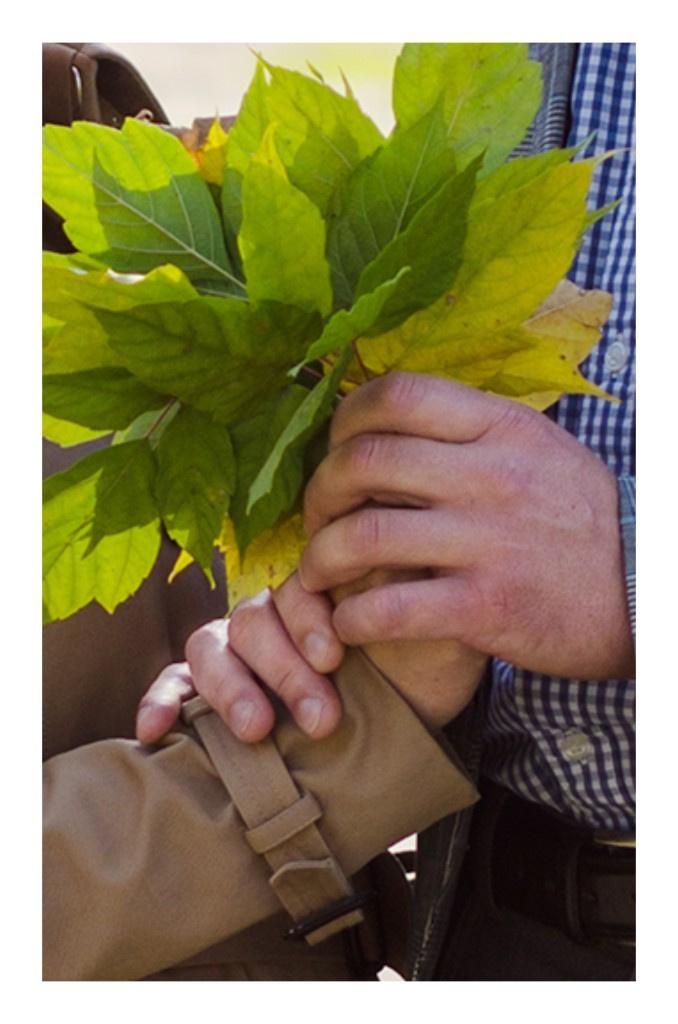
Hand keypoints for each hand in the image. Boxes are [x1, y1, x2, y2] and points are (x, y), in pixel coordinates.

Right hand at [136, 568, 486, 742]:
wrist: (418, 731)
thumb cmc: (428, 677)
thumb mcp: (442, 637)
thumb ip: (422, 599)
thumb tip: (400, 557)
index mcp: (326, 590)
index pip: (295, 588)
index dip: (307, 620)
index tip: (335, 658)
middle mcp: (278, 614)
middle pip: (252, 620)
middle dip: (282, 669)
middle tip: (320, 717)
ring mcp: (244, 652)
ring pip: (210, 645)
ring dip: (230, 687)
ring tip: (259, 730)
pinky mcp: (217, 692)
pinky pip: (174, 681)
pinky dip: (161, 699)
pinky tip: (158, 730)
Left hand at [299, 373, 634, 681]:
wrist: (647, 593)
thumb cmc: (581, 522)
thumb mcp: (540, 450)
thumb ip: (472, 432)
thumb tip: (393, 419)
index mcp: (501, 427)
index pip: (396, 395)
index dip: (344, 420)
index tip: (334, 450)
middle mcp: (491, 474)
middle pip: (364, 462)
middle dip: (318, 492)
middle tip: (316, 519)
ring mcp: (489, 540)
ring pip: (365, 534)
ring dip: (320, 558)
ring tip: (317, 575)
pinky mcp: (487, 605)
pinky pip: (391, 608)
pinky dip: (352, 618)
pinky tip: (349, 624)